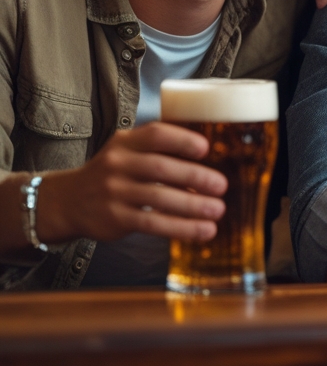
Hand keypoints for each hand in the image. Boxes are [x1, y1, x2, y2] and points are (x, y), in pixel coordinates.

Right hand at [34, 123, 226, 244]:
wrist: (67, 200)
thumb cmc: (113, 173)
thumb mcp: (128, 152)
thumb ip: (160, 154)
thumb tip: (206, 173)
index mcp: (125, 142)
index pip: (156, 135)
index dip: (182, 140)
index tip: (206, 149)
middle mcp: (117, 164)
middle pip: (160, 168)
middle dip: (195, 177)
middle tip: (221, 186)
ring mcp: (113, 192)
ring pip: (159, 198)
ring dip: (193, 206)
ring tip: (218, 210)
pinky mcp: (115, 218)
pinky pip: (153, 223)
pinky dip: (181, 227)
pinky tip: (202, 230)